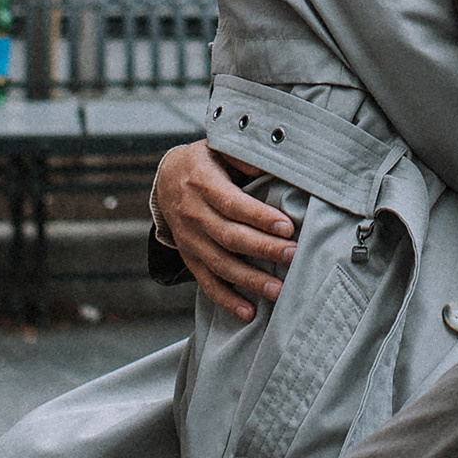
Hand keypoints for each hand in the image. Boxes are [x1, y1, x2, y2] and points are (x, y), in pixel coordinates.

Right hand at [151, 140, 297, 323]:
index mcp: (201, 182)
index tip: (287, 226)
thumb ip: (244, 156)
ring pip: (220, 264)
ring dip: (249, 279)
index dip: (259, 217)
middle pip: (229, 237)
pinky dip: (226, 299)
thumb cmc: (202, 161)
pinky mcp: (189, 256)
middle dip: (263, 249)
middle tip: (292, 256)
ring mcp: (189, 239)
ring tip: (277, 290)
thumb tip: (271, 164)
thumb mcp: (219, 146)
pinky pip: (206, 282)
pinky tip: (248, 311)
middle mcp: (192, 214)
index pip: (232, 203)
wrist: (165, 179)